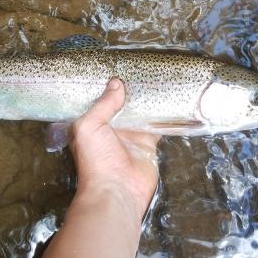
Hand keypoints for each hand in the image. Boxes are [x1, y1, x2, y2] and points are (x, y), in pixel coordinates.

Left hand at [70, 78, 159, 222]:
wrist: (117, 191)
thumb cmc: (96, 160)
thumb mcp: (89, 127)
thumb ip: (102, 104)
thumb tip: (116, 83)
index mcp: (92, 124)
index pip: (98, 100)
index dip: (105, 86)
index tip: (114, 66)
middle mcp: (110, 128)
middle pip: (121, 104)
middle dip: (128, 89)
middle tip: (140, 66)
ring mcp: (130, 135)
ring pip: (140, 111)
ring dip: (146, 99)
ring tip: (155, 76)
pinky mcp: (148, 143)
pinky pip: (156, 125)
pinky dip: (162, 114)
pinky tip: (168, 97)